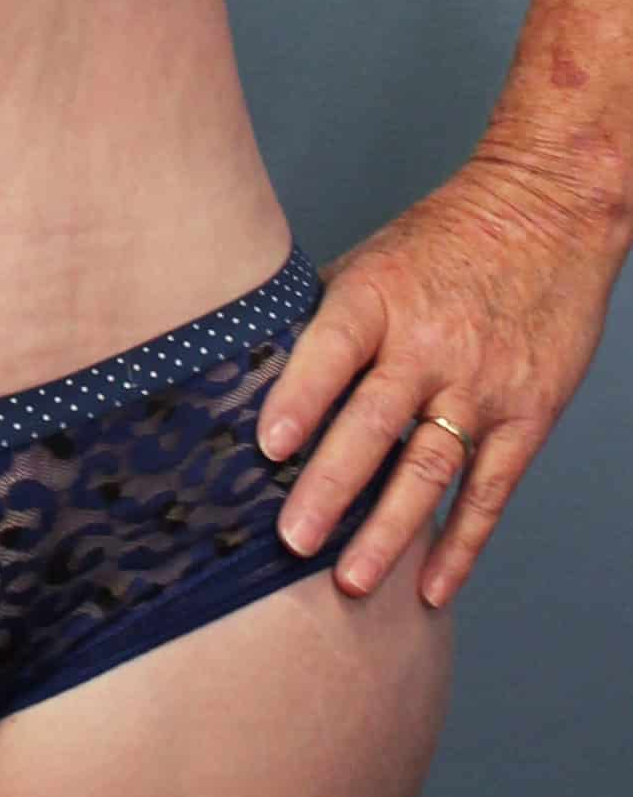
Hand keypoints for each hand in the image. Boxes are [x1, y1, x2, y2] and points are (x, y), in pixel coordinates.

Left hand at [254, 155, 622, 606]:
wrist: (547, 211)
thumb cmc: (439, 242)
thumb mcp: (371, 261)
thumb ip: (323, 323)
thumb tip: (250, 383)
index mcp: (379, 297)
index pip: (332, 351)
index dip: (299, 398)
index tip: (267, 446)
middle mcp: (430, 343)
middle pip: (375, 423)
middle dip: (331, 486)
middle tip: (293, 540)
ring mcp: (482, 383)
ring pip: (430, 466)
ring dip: (390, 530)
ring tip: (351, 581)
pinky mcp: (528, 412)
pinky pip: (491, 487)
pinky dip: (463, 541)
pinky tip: (432, 586)